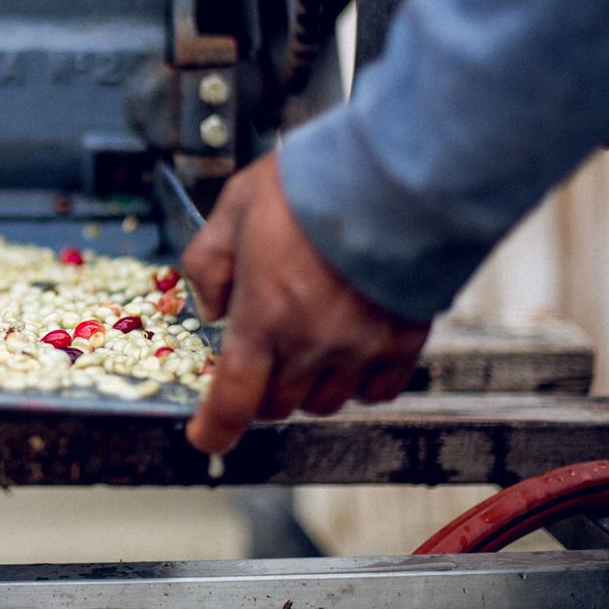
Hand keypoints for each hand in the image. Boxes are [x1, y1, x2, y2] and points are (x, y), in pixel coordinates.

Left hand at [182, 153, 430, 453]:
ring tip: (308, 340)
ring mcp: (360, 348)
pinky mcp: (403, 342)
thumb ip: (209, 263)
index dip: (215, 429)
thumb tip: (209, 306)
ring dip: (307, 384)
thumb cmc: (313, 184)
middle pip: (277, 404)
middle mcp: (310, 344)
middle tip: (260, 353)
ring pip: (324, 401)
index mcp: (263, 317)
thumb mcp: (234, 208)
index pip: (233, 401)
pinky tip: (351, 348)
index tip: (205, 435)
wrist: (394, 173)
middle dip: (259, 388)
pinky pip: (377, 391)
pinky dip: (359, 382)